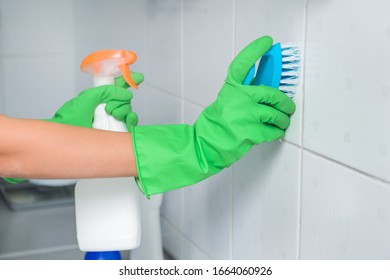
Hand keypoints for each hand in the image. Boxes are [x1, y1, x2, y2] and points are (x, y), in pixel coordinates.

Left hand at [48, 72, 143, 128]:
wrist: (67, 140)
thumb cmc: (70, 121)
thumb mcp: (86, 99)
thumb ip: (105, 91)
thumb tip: (124, 92)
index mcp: (98, 98)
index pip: (115, 86)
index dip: (127, 80)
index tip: (138, 77)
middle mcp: (106, 108)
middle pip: (124, 97)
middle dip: (121, 98)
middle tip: (109, 106)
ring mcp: (112, 120)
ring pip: (128, 109)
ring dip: (123, 109)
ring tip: (112, 114)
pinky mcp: (117, 131)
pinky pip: (131, 122)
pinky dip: (132, 119)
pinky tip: (128, 118)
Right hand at [131, 36, 295, 196]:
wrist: (204, 146)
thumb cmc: (216, 125)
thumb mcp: (226, 102)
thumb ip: (244, 93)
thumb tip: (266, 87)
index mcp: (230, 89)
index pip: (242, 64)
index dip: (255, 50)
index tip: (266, 42)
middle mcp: (237, 99)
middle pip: (272, 94)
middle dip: (285, 102)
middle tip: (289, 106)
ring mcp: (244, 116)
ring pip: (276, 114)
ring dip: (283, 119)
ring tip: (283, 122)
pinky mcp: (250, 133)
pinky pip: (273, 130)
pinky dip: (277, 132)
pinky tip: (274, 132)